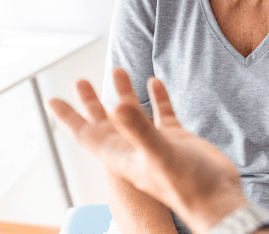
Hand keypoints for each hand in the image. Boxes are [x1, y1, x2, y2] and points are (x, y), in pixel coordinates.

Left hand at [49, 68, 248, 233]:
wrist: (217, 198)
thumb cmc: (185, 185)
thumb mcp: (157, 154)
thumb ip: (138, 129)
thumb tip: (117, 105)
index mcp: (121, 155)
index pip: (86, 134)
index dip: (68, 117)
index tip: (52, 100)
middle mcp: (133, 148)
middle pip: (104, 122)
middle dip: (90, 102)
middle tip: (81, 81)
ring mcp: (153, 143)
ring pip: (132, 115)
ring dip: (123, 94)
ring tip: (118, 71)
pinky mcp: (175, 139)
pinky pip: (161, 114)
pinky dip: (156, 97)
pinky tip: (154, 83)